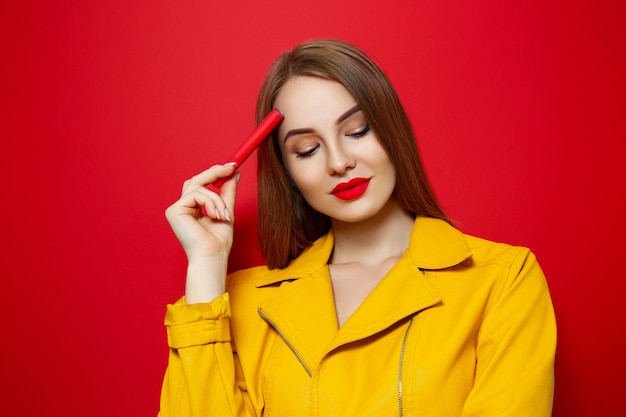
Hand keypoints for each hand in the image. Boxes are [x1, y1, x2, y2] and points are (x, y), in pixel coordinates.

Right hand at [165, 163, 238, 301]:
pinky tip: (215, 216)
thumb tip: (233, 173)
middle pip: (196, 180)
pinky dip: (210, 203)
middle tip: (231, 167)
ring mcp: (176, 208)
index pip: (201, 184)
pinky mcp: (174, 211)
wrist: (212, 256)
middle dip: (215, 172)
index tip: (232, 166)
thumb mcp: (226, 210)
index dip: (215, 173)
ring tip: (224, 215)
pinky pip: (197, 194)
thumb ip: (227, 192)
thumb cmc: (218, 241)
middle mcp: (183, 207)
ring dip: (217, 199)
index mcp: (193, 208)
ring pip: (199, 187)